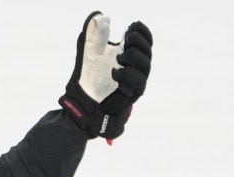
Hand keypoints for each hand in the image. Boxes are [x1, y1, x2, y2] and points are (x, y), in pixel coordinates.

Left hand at [59, 12, 152, 139]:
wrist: (85, 100)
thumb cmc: (90, 76)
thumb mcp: (90, 52)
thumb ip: (95, 35)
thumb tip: (103, 18)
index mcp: (131, 55)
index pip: (146, 41)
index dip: (142, 32)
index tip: (132, 25)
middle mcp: (137, 67)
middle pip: (148, 52)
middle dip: (138, 44)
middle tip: (125, 39)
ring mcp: (135, 81)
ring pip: (145, 67)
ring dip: (134, 58)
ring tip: (119, 55)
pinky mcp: (131, 94)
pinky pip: (136, 83)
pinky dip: (126, 75)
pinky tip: (114, 71)